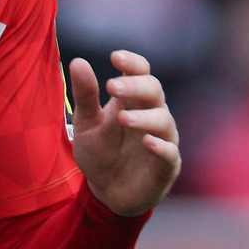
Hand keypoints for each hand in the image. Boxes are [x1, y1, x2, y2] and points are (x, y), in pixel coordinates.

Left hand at [70, 50, 180, 216]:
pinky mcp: (166, 166)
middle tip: (111, 86)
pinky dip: (161, 146)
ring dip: (144, 117)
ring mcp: (161, 139)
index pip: (141, 72)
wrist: (106, 191)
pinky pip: (170, 153)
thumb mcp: (86, 122)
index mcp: (132, 100)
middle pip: (154, 90)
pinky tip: (147, 141)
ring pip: (164, 120)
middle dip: (135, 85)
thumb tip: (78, 61)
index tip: (116, 57)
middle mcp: (151, 115)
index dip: (133, 63)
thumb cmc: (99, 151)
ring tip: (122, 118)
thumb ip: (85, 94)